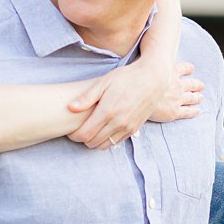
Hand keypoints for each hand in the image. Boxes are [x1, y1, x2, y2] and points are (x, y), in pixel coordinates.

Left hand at [67, 61, 201, 148]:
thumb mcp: (104, 82)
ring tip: (91, 129)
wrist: (153, 78)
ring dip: (94, 141)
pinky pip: (116, 142)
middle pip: (92, 143)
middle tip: (79, 129)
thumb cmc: (126, 77)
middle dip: (82, 139)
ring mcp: (127, 127)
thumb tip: (70, 108)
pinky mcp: (134, 129)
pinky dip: (107, 139)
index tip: (71, 130)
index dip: (74, 135)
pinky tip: (103, 129)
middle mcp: (118, 122)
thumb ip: (87, 97)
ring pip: (104, 145)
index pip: (85, 134)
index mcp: (107, 111)